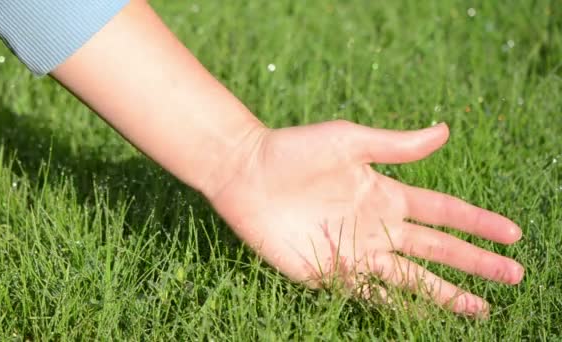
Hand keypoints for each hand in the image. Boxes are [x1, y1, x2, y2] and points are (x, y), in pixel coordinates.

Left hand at [207, 120, 523, 316]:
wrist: (246, 173)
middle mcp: (376, 226)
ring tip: (481, 310)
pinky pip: (369, 293)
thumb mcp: (349, 141)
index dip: (477, 222)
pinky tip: (423, 318)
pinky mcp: (328, 272)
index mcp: (385, 194)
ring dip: (445, 294)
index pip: (442, 211)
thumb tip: (445, 130)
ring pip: (411, 278)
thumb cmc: (295, 150)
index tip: (512, 232)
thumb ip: (396, 146)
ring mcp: (354, 252)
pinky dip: (398, 307)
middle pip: (436, 249)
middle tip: (513, 275)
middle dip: (474, 262)